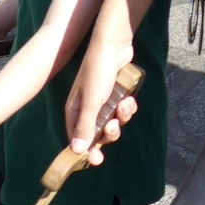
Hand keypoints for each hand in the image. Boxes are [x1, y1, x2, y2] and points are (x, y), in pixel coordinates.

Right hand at [65, 36, 135, 164]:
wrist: (114, 45)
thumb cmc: (98, 71)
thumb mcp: (91, 102)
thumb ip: (85, 126)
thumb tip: (77, 151)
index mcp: (74, 111)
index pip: (77, 138)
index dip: (87, 151)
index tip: (97, 160)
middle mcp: (87, 107)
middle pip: (98, 133)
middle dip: (108, 133)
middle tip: (113, 126)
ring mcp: (103, 101)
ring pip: (113, 122)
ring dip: (121, 117)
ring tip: (124, 105)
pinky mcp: (117, 94)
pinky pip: (123, 110)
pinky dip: (127, 107)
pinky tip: (130, 99)